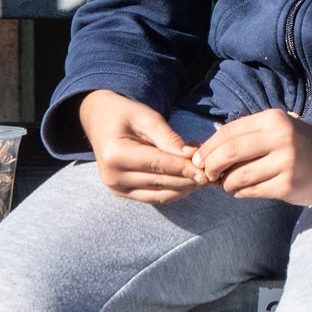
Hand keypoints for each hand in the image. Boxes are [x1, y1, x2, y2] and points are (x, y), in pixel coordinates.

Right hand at [78, 91, 206, 202]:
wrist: (99, 120)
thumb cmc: (124, 114)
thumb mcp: (146, 117)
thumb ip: (168, 137)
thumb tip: (192, 156)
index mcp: (115, 155)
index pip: (157, 165)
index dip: (184, 169)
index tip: (206, 171)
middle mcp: (112, 176)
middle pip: (160, 182)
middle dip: (188, 179)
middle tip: (212, 173)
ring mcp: (116, 188)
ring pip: (160, 194)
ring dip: (184, 188)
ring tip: (203, 177)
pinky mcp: (122, 193)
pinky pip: (154, 197)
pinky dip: (174, 191)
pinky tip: (189, 182)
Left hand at [192, 111, 311, 206]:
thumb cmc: (306, 145)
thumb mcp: (280, 129)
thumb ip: (248, 137)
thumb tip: (206, 153)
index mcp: (273, 119)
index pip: (227, 132)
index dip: (207, 148)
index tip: (198, 159)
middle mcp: (280, 137)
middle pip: (228, 153)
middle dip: (210, 166)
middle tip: (207, 174)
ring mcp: (286, 162)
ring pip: (238, 176)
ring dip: (226, 183)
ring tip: (230, 184)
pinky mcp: (289, 185)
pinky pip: (252, 191)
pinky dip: (242, 192)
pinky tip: (246, 190)